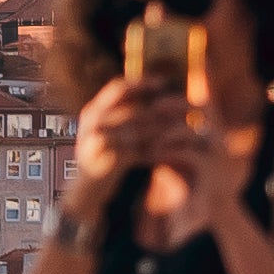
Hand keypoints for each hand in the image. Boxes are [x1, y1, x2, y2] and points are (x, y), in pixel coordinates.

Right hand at [71, 77, 197, 231]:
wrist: (88, 191)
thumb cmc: (108, 155)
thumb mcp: (111, 129)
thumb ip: (128, 111)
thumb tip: (161, 87)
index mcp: (93, 112)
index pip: (118, 89)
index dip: (142, 83)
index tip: (164, 82)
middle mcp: (92, 125)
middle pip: (133, 110)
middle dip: (162, 110)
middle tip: (185, 109)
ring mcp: (96, 144)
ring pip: (137, 131)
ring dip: (163, 129)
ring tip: (183, 128)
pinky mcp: (105, 164)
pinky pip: (135, 153)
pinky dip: (154, 151)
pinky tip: (170, 150)